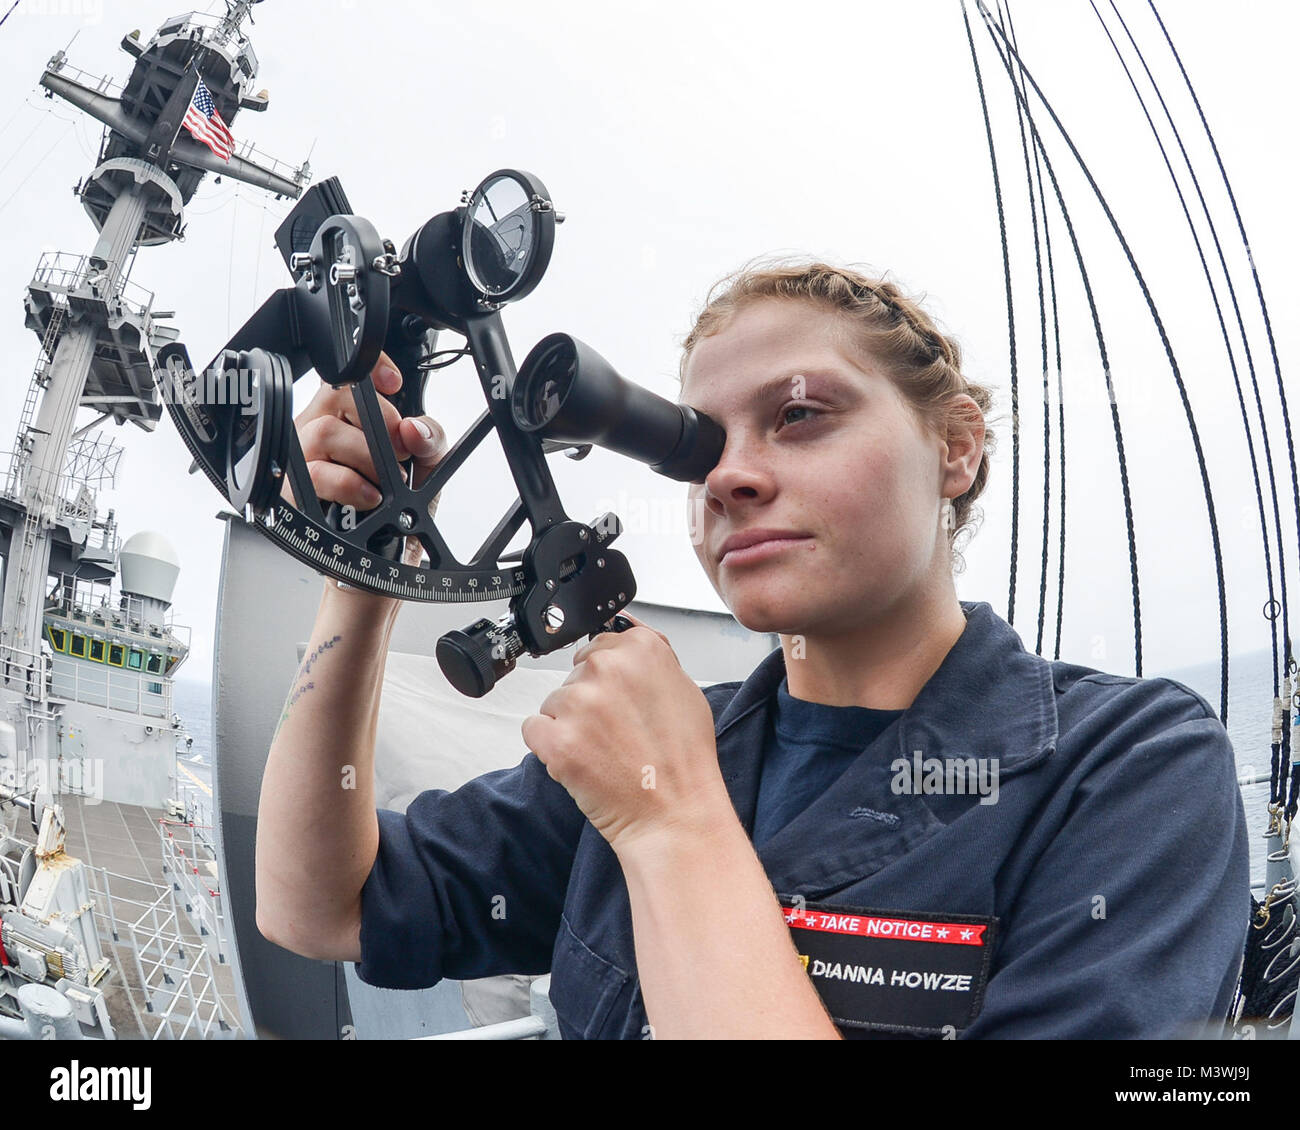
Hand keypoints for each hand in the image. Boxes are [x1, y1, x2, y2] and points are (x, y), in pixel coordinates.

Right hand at [283, 351, 447, 566]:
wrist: (381, 564)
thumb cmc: (397, 513)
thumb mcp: (427, 471)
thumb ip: (430, 440)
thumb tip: (414, 428)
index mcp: (348, 418)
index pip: (347, 375)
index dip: (369, 370)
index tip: (394, 383)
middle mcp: (319, 431)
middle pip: (336, 396)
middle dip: (379, 424)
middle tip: (400, 454)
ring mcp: (302, 459)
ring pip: (324, 433)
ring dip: (366, 458)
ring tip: (385, 483)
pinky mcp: (293, 491)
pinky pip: (316, 473)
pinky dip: (349, 485)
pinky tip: (369, 498)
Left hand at [520, 613, 728, 855]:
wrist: (674, 813)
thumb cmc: (683, 759)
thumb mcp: (684, 689)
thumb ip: (651, 655)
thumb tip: (625, 631)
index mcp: (642, 649)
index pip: (600, 644)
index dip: (609, 679)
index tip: (620, 701)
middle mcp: (608, 668)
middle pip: (576, 674)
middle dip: (589, 701)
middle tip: (618, 732)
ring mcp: (580, 702)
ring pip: (555, 702)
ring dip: (571, 724)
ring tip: (605, 750)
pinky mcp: (557, 738)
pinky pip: (534, 728)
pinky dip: (550, 746)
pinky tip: (582, 760)